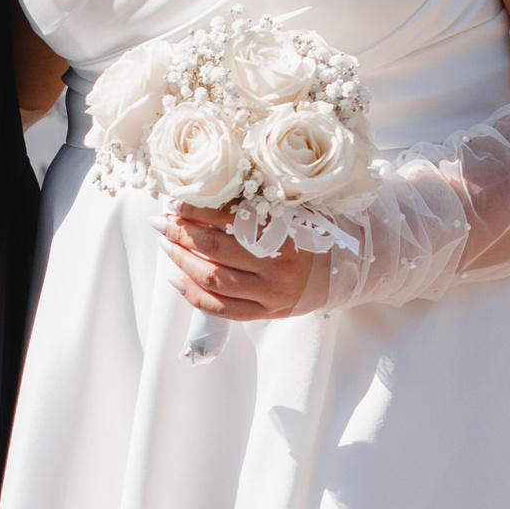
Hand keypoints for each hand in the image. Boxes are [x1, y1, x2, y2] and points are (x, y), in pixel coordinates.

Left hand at [154, 205, 317, 319]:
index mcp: (284, 234)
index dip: (197, 211)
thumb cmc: (317, 233)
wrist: (349, 270)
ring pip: (213, 280)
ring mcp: (270, 295)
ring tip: (166, 244)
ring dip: (182, 260)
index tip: (176, 202)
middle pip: (214, 249)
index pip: (228, 220)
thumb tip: (207, 195)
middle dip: (181, 233)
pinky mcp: (266, 313)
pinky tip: (176, 279)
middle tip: (161, 221)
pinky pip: (222, 309)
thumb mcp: (293, 211)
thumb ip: (257, 207)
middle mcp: (276, 267)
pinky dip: (194, 295)